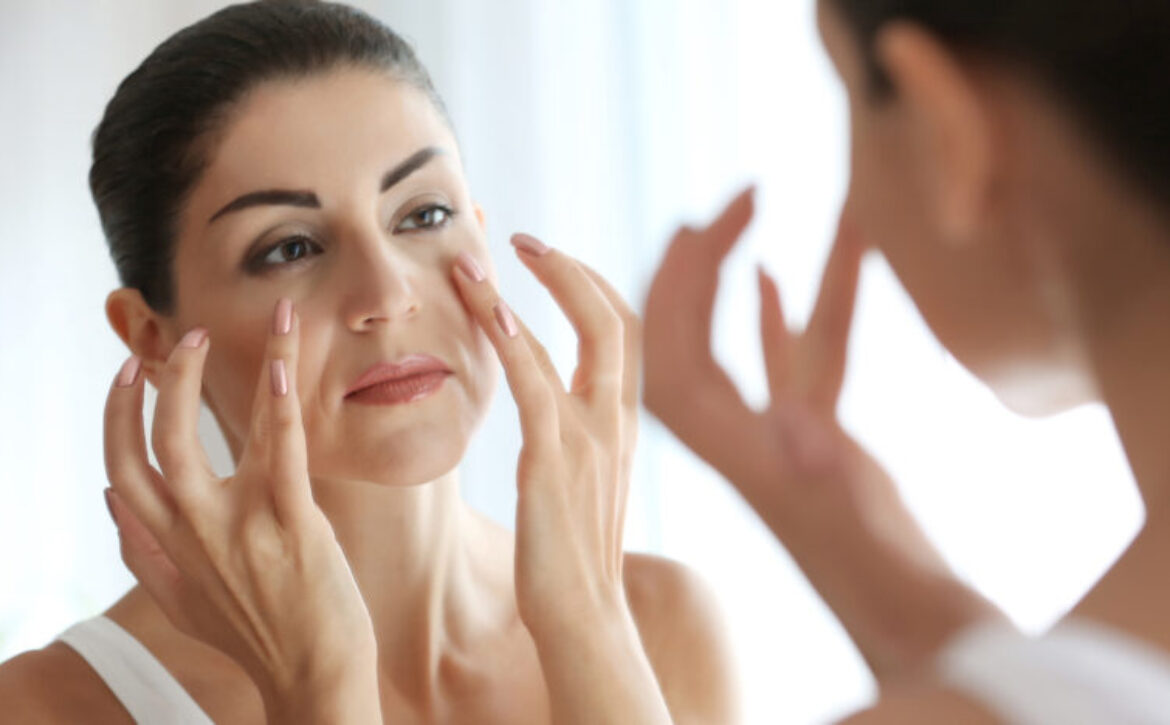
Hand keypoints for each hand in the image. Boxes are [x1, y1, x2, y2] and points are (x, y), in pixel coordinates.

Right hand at [103, 299, 379, 722]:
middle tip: (189, 338)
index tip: (130, 370)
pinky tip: (284, 371)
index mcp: (167, 542)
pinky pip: (284, 457)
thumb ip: (140, 553)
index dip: (118, 414)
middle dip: (168, 383)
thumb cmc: (252, 635)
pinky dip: (282, 410)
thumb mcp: (179, 602)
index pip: (120, 467)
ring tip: (254, 327)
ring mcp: (243, 526)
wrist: (312, 673)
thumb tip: (107, 500)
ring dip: (237, 375)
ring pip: (225, 436)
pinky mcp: (294, 525)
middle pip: (158, 443)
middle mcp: (195, 530)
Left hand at [451, 236, 669, 723]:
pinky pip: (537, 382)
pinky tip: (484, 307)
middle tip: (523, 241)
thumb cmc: (571, 559)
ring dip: (530, 290)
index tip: (551, 261)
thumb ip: (576, 441)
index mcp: (623, 426)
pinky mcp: (554, 459)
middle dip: (572, 270)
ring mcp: (591, 438)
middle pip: (616, 319)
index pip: (624, 333)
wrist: (583, 618)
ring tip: (477, 261)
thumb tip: (552, 411)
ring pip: (578, 338)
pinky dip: (513, 336)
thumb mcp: (584, 486)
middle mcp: (617, 422)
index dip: (591, 287)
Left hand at [642, 188, 1001, 680]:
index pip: (669, 340)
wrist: (903, 611)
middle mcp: (730, 429)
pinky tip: (769, 278)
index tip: (697, 221)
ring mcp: (767, 431)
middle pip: (689, 331)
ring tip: (743, 213)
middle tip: (730, 201)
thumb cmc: (875, 569)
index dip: (674, 278)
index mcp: (718, 436)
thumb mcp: (844, 505)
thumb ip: (819, 460)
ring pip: (738, 340)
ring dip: (737, 276)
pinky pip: (780, 363)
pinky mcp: (806, 439)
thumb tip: (797, 421)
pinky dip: (772, 317)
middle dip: (698, 262)